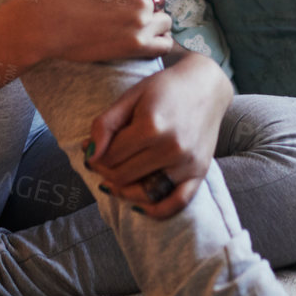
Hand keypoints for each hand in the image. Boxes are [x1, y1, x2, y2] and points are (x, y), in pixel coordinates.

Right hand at [14, 0, 172, 66]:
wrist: (45, 22)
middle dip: (145, 2)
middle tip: (120, 10)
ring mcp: (140, 23)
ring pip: (164, 21)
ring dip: (154, 21)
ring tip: (131, 25)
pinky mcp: (135, 46)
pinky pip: (164, 45)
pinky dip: (159, 41)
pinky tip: (145, 39)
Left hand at [84, 52, 232, 219]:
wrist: (206, 85)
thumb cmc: (165, 88)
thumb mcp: (131, 96)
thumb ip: (106, 124)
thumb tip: (90, 153)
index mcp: (152, 126)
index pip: (111, 156)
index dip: (94, 156)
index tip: (89, 150)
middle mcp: (172, 148)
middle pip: (124, 175)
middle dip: (104, 171)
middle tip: (99, 162)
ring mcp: (187, 163)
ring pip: (144, 192)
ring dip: (123, 191)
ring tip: (113, 182)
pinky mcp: (200, 172)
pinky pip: (177, 202)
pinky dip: (156, 210)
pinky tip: (139, 207)